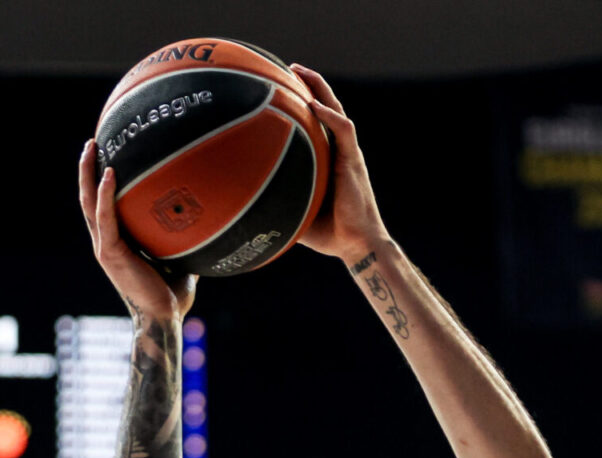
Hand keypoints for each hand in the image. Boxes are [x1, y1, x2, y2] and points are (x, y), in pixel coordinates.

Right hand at [78, 140, 196, 322]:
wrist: (163, 319)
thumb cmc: (173, 296)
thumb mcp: (181, 261)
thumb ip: (185, 242)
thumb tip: (209, 223)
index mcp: (118, 243)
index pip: (103, 206)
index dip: (100, 182)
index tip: (106, 156)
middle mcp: (106, 242)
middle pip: (89, 198)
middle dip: (88, 169)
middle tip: (93, 142)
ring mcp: (105, 247)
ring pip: (90, 203)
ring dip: (89, 174)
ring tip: (92, 147)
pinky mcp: (110, 252)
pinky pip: (105, 217)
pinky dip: (105, 195)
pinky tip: (109, 173)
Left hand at [289, 64, 392, 263]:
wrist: (356, 244)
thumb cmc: (330, 233)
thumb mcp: (296, 212)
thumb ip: (278, 200)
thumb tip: (244, 205)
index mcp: (329, 159)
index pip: (317, 124)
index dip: (304, 103)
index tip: (283, 88)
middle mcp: (339, 150)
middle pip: (327, 108)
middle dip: (310, 85)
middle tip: (289, 68)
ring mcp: (348, 154)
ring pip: (336, 110)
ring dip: (319, 89)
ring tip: (300, 72)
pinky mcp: (353, 161)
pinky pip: (344, 131)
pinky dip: (330, 116)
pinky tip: (314, 105)